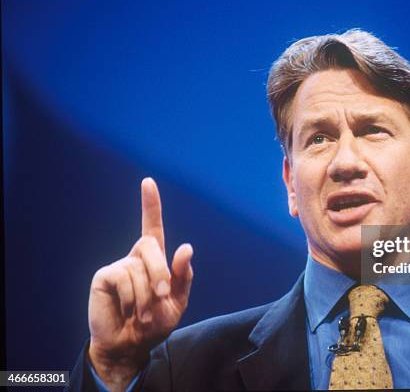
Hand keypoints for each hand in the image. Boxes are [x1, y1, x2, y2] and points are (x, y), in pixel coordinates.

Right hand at [87, 178, 192, 389]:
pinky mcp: (104, 276)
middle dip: (161, 272)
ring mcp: (119, 265)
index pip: (153, 227)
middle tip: (162, 295)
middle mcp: (136, 258)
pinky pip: (123, 278)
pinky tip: (126, 310)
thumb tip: (186, 247)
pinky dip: (131, 298)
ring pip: (139, 268)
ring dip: (146, 296)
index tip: (148, 181)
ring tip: (142, 313)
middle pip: (152, 246)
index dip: (150, 205)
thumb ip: (183, 276)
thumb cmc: (154, 324)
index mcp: (155, 260)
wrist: (131, 346)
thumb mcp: (177, 302)